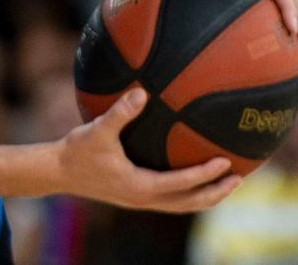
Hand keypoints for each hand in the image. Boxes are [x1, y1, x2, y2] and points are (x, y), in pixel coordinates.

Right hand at [58, 88, 240, 211]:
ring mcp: (140, 200)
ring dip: (206, 196)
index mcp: (140, 186)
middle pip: (190, 203)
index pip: (182, 184)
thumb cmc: (77, 151)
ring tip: (225, 183)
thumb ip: (120, 112)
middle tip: (240, 178)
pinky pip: (171, 199)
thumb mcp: (98, 130)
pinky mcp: (135, 196)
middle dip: (216, 193)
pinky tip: (191, 176)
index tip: (227, 163)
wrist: (58, 172)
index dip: (206, 175)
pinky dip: (188, 192)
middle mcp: (144, 198)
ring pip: (182, 205)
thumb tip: (141, 92)